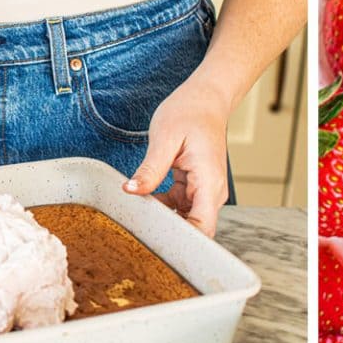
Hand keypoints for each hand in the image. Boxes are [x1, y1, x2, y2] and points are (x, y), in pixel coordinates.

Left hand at [125, 79, 231, 235]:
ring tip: (136, 217)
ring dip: (163, 221)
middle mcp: (211, 191)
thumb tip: (131, 190)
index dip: (181, 241)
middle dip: (168, 235)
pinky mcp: (195, 187)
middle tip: (137, 232)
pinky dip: (163, 208)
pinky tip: (145, 201)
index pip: (202, 227)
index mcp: (209, 181)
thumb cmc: (191, 112)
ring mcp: (204, 190)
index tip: (154, 243)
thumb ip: (150, 168)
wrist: (206, 99)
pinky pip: (179, 208)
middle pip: (194, 229)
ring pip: (186, 220)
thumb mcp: (165, 137)